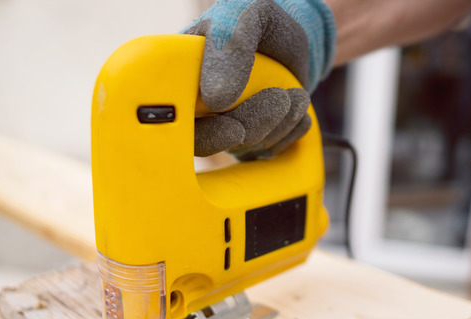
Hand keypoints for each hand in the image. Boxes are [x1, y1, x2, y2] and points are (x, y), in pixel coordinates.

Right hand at [184, 0, 335, 160]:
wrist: (292, 39)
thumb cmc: (262, 22)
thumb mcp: (248, 17)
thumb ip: (230, 45)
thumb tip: (216, 100)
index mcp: (179, 73)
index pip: (172, 117)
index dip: (203, 134)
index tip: (236, 128)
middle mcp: (192, 104)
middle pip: (207, 143)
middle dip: (251, 127)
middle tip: (280, 99)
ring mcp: (220, 125)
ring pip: (243, 146)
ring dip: (278, 124)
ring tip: (296, 94)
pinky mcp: (248, 138)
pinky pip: (267, 150)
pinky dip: (289, 133)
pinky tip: (298, 111)